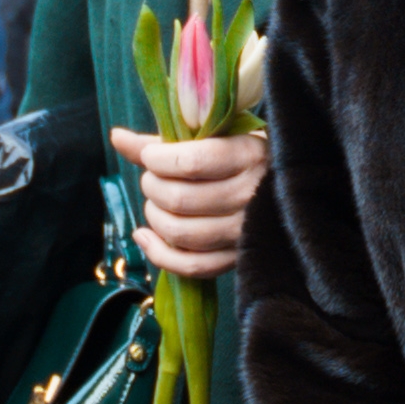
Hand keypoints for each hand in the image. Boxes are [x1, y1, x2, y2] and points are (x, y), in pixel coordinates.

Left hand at [111, 125, 269, 282]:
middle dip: (152, 186)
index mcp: (249, 155)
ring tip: (155, 202)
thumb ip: (166, 140)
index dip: (157, 160)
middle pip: (180, 199)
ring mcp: (244, 232)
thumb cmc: (242, 155)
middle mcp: (250, 195)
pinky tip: (144, 235)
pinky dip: (158, 253)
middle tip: (153, 178)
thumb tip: (117, 137)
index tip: (151, 156)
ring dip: (154, 216)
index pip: (191, 162)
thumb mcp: (216, 137)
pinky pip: (191, 266)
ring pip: (181, 233)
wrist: (287, 185)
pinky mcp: (237, 258)